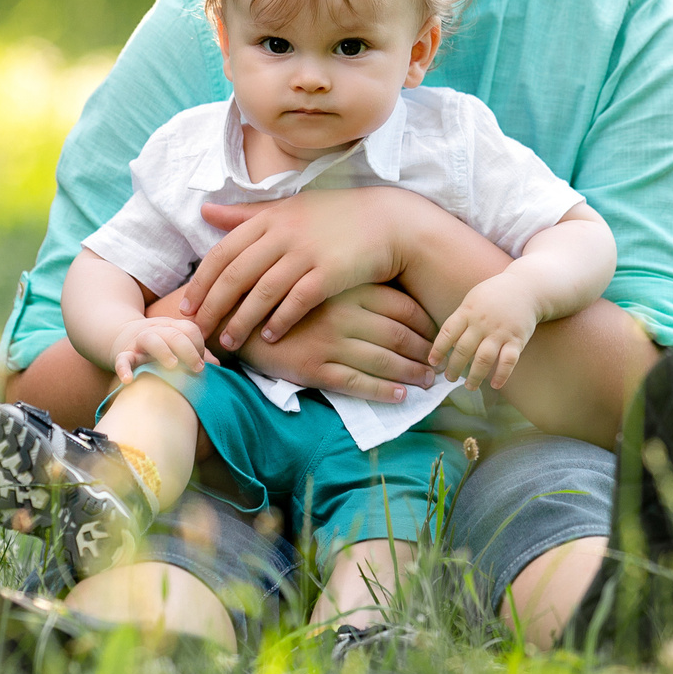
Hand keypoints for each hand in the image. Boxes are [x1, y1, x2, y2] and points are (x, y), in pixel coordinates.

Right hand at [111, 315, 212, 382]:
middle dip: (189, 350)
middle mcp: (156, 331)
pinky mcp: (122, 354)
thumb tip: (217, 366)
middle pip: (174, 334)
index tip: (202, 365)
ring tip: (172, 365)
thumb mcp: (175, 342)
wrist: (118, 335)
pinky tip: (128, 380)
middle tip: (198, 368)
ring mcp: (138, 342)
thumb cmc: (156, 345)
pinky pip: (122, 360)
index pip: (190, 330)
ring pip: (151, 339)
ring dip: (164, 351)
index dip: (199, 346)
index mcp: (171, 327)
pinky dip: (124, 368)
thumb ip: (195, 353)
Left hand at [182, 188, 424, 351]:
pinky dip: (280, 321)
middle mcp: (283, 233)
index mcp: (269, 218)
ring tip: (228, 343)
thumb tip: (204, 212)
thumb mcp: (288, 209)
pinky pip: (296, 302)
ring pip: (262, 292)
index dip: (201, 282)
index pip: (222, 252)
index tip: (186, 307)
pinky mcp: (330, 273)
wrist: (389, 222)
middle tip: (196, 332)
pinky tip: (270, 338)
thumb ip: (245, 214)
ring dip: (242, 321)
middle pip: (235, 275)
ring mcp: (306, 252)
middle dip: (212, 306)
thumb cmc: (335, 217)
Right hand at [234, 283, 438, 401]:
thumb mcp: (314, 276)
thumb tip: (386, 286)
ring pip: (383, 360)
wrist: (232, 316)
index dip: (424, 321)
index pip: (401, 305)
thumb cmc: (278, 293)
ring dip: (411, 373)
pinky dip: (383, 391)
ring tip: (427, 382)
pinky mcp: (315, 368)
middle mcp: (344, 313)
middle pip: (399, 334)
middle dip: (424, 351)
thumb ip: (347, 278)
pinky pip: (358, 383)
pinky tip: (401, 397)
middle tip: (439, 362)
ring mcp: (330, 342)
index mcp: (347, 288)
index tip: (437, 332)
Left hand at [429, 273, 542, 389]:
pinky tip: (494, 385)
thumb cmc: (494, 295)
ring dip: (474, 376)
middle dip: (454, 367)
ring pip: (484, 359)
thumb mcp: (473, 300)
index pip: (448, 333)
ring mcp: (500, 332)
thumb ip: (461, 319)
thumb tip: (450, 344)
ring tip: (469, 387)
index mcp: (468, 311)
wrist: (527, 286)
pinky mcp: (517, 339)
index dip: (438, 349)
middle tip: (449, 378)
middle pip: (463, 349)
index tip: (433, 362)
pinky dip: (502, 375)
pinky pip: (509, 360)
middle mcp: (482, 323)